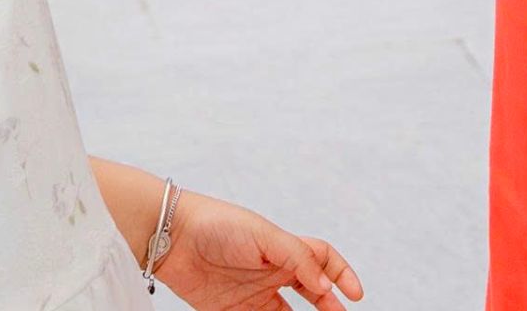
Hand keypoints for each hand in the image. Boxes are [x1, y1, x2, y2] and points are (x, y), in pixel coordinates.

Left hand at [154, 192, 363, 310]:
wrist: (170, 237)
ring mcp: (254, 293)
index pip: (323, 259)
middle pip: (312, 291)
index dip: (341, 274)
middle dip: (330, 306)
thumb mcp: (264, 236)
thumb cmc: (217, 224)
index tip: (355, 295)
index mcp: (283, 247)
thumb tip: (326, 287)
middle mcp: (273, 271)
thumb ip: (298, 259)